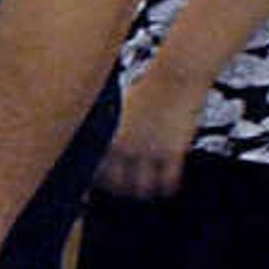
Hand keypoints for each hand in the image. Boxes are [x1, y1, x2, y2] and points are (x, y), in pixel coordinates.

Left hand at [95, 67, 200, 203]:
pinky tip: (166, 187)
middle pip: (117, 185)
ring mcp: (149, 150)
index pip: (94, 173)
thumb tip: (96, 148)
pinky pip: (167, 182)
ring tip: (145, 191)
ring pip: (142, 188)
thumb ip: (104, 130)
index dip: (98, 184)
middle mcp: (124, 147)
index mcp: (104, 136)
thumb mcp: (114, 109)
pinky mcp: (173, 151)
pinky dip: (165, 188)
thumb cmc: (144, 89)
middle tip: (126, 190)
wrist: (174, 76)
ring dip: (143, 192)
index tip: (102, 187)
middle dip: (120, 190)